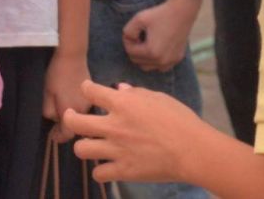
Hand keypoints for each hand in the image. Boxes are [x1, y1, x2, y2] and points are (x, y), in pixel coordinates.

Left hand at [43, 50, 90, 141]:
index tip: (52, 136)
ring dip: (73, 117)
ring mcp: (90, 103)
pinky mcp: (92, 95)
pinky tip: (69, 100)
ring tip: (62, 110)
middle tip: (56, 124)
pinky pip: (84, 108)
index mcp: (72, 112)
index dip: (59, 137)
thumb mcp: (47, 94)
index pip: (67, 134)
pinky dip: (77, 108)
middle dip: (67, 128)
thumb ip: (49, 111)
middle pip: (76, 127)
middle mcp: (84, 111)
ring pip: (81, 117)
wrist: (72, 56)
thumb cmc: (56, 75)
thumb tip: (53, 121)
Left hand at [66, 80, 200, 183]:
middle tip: (71, 117)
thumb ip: (136, 93)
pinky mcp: (124, 171)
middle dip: (68, 118)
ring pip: (81, 149)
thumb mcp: (159, 98)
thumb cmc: (181, 121)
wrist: (195, 151)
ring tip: (90, 145)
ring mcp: (117, 149)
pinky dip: (100, 172)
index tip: (89, 91)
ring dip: (84, 146)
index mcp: (122, 104)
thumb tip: (120, 89)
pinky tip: (106, 167)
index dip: (86, 89)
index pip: (89, 91)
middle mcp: (114, 126)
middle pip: (74, 122)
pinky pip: (98, 174)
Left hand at [122, 0, 199, 72]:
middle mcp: (162, 61)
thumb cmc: (159, 14)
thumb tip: (128, 41)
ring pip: (148, 67)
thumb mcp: (138, 19)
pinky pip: (161, 67)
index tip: (134, 31)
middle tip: (139, 36)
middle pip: (138, 61)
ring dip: (143, 57)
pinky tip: (156, 47)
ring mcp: (171, 62)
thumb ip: (128, 32)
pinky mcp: (177, 59)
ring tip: (146, 42)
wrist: (181, 12)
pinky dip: (155, 60)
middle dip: (134, 49)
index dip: (128, 41)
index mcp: (152, 52)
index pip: (130, 52)